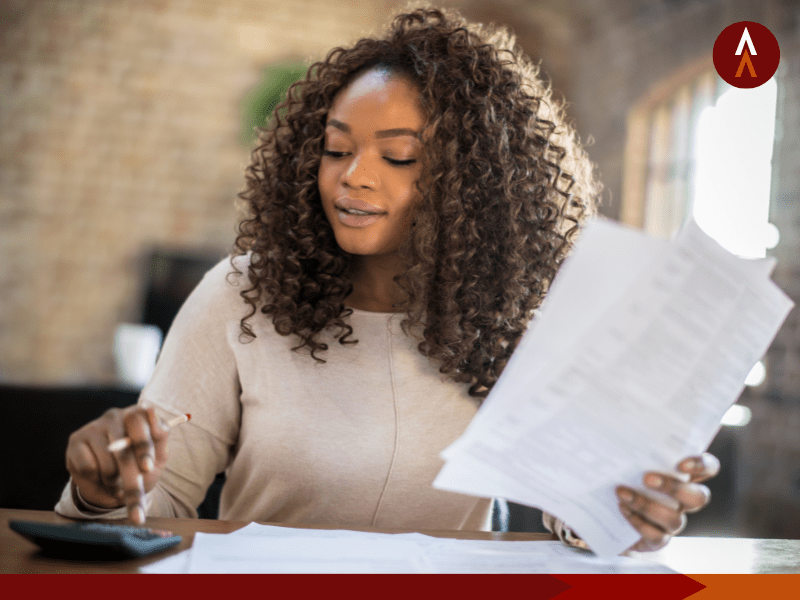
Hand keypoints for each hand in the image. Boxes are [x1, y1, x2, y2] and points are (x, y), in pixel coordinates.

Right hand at [65, 404, 169, 524]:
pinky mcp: (75, 441)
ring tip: (117, 483)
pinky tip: (99, 478)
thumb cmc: (142, 464)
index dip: (144, 448)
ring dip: (114, 482)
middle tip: (129, 492)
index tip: (147, 469)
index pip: (139, 423)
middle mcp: (115, 416)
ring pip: (106, 463)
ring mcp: (93, 427)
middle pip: (122, 447)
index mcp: (137, 414)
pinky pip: (88, 468)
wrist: (117, 484)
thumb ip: (159, 434)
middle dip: (129, 473)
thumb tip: (151, 410)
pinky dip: (96, 481)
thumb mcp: (158, 454)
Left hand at [616, 452, 719, 551]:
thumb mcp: (627, 457)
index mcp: (683, 475)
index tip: (680, 463)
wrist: (606, 513)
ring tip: (622, 492)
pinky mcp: (657, 539)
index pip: (708, 467)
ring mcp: (672, 521)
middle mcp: (683, 500)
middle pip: (698, 497)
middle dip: (674, 488)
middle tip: (646, 478)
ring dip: (647, 505)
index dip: (701, 465)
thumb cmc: (622, 475)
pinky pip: (657, 537)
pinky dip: (638, 523)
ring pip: (674, 519)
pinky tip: (622, 509)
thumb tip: (619, 422)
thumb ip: (634, 445)